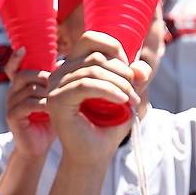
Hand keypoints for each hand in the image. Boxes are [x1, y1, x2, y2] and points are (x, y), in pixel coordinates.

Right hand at [5, 48, 55, 158]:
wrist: (39, 148)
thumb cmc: (51, 122)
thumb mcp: (56, 100)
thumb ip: (59, 84)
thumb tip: (73, 63)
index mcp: (22, 87)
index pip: (14, 67)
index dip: (16, 57)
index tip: (23, 48)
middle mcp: (13, 92)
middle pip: (24, 74)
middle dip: (44, 77)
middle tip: (61, 83)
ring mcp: (10, 104)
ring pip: (27, 88)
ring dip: (47, 90)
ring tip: (62, 96)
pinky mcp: (12, 117)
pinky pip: (26, 104)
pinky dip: (42, 104)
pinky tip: (54, 109)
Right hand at [46, 31, 143, 166]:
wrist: (94, 155)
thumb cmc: (108, 126)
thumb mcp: (126, 96)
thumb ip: (134, 78)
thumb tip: (141, 68)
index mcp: (73, 66)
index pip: (92, 39)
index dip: (116, 50)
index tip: (131, 75)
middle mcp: (60, 72)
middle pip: (96, 56)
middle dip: (124, 74)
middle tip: (136, 96)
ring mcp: (54, 86)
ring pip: (93, 70)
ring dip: (121, 85)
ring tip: (132, 102)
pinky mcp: (56, 101)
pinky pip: (86, 85)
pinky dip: (110, 91)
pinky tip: (122, 101)